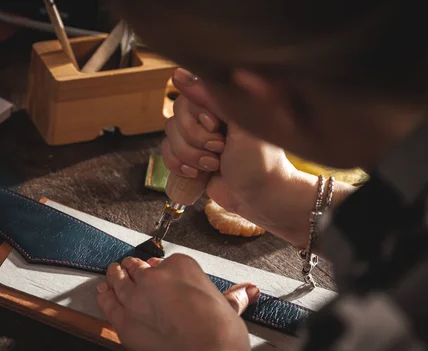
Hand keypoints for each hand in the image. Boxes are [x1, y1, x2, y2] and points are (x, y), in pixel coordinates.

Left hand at [96, 255, 260, 350]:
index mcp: (182, 267)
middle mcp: (156, 278)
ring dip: (116, 275)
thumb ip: (232, 298)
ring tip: (114, 271)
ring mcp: (137, 298)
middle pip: (140, 267)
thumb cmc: (220, 338)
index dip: (163, 268)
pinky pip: (108, 302)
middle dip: (137, 268)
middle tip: (135, 269)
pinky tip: (103, 291)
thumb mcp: (229, 310)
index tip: (164, 273)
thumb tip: (247, 291)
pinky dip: (105, 296)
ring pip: (120, 279)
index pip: (167, 262)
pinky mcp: (124, 321)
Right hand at [164, 68, 324, 246]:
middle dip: (196, 139)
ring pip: (169, 135)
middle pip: (176, 115)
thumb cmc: (261, 163)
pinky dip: (179, 165)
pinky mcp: (190, 154)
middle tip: (220, 149)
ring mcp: (199, 134)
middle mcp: (211, 112)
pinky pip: (166, 152)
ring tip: (214, 164)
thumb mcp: (243, 125)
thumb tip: (181, 73)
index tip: (216, 126)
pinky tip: (199, 173)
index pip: (190, 92)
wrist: (260, 199)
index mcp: (226, 99)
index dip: (197, 114)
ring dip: (190, 155)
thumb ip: (216, 97)